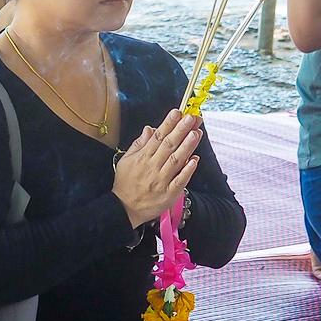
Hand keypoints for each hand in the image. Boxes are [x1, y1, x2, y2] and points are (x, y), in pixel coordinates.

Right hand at [112, 110, 200, 228]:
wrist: (124, 209)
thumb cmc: (125, 183)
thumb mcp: (126, 161)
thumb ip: (138, 145)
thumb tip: (150, 129)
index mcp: (142, 158)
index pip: (157, 137)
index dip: (168, 123)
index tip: (178, 112)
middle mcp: (152, 167)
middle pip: (168, 145)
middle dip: (181, 130)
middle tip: (192, 118)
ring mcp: (161, 180)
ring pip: (176, 160)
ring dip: (186, 146)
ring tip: (196, 133)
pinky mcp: (169, 193)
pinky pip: (179, 180)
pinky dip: (187, 170)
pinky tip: (195, 159)